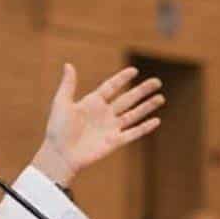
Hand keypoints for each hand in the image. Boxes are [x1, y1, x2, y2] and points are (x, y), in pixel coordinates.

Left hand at [32, 65, 163, 184]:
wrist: (60, 154)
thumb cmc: (58, 129)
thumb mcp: (62, 103)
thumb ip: (68, 85)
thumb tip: (68, 65)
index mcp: (92, 102)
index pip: (111, 87)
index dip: (122, 79)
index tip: (134, 70)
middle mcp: (104, 114)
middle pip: (128, 99)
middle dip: (142, 90)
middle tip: (157, 82)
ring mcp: (110, 128)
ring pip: (133, 114)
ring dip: (147, 107)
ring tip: (161, 98)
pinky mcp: (114, 142)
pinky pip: (133, 133)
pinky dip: (144, 128)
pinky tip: (156, 120)